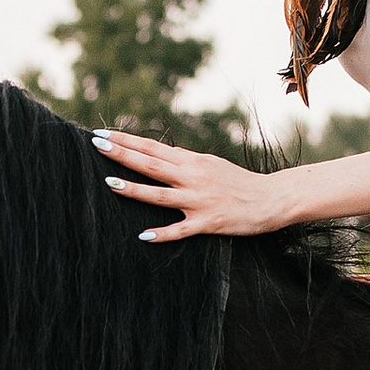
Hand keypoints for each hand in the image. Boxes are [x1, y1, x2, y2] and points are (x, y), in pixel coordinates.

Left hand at [95, 131, 279, 241]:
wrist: (273, 198)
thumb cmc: (240, 182)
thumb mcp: (211, 165)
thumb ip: (185, 163)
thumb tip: (160, 157)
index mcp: (193, 161)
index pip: (153, 147)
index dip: (127, 140)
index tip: (103, 134)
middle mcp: (193, 177)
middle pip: (151, 164)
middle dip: (122, 154)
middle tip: (96, 144)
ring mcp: (200, 200)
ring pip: (161, 194)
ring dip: (134, 189)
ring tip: (110, 183)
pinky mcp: (209, 222)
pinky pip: (181, 229)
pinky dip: (163, 233)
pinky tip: (144, 235)